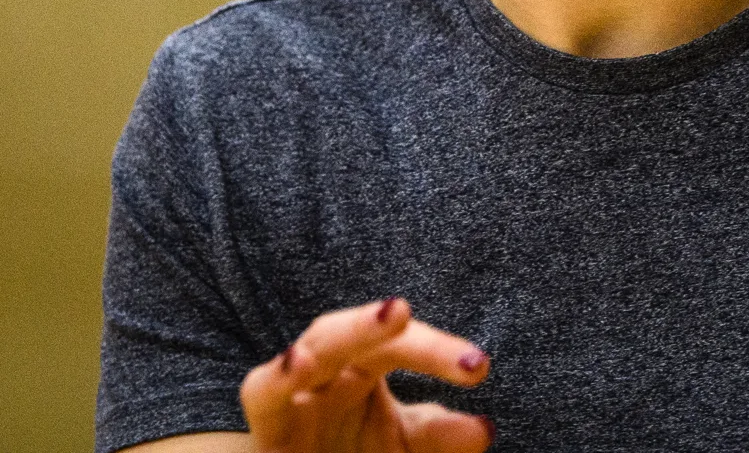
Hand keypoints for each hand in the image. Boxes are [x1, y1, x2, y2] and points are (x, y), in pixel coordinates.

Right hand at [240, 298, 494, 452]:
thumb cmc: (351, 449)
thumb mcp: (401, 443)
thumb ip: (440, 435)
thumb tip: (485, 430)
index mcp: (364, 361)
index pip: (403, 343)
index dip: (439, 351)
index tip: (479, 367)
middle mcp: (330, 367)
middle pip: (352, 332)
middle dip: (377, 323)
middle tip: (405, 310)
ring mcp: (296, 390)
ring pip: (315, 347)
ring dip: (346, 331)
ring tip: (383, 317)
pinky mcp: (266, 423)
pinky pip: (264, 394)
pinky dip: (276, 378)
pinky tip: (298, 362)